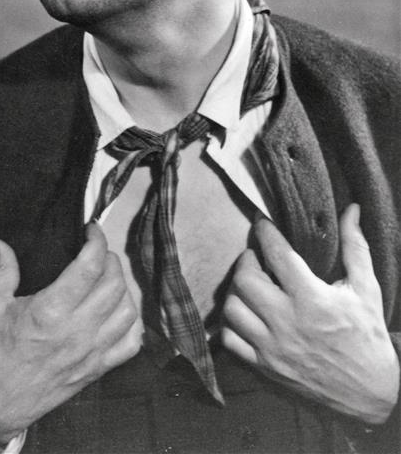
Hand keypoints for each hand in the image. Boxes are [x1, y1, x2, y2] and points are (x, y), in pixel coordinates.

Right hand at [0, 222, 141, 442]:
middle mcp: (76, 330)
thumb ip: (3, 271)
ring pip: (127, 310)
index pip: (89, 266)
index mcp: (50, 311)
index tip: (91, 229)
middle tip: (98, 253)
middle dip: (110, 259)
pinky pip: (131, 344)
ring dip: (123, 287)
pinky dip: (132, 323)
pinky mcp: (97, 369)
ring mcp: (91, 352)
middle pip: (114, 284)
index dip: (96, 240)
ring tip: (109, 277)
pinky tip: (120, 310)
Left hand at [222, 204, 399, 423]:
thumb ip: (355, 246)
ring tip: (250, 285)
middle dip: (246, 260)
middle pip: (244, 279)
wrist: (372, 393)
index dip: (264, 231)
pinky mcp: (264, 367)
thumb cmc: (368, 337)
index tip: (261, 222)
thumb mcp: (366, 289)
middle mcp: (287, 322)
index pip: (276, 253)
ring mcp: (272, 346)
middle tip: (256, 257)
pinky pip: (230, 340)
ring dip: (236, 292)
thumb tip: (351, 210)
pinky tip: (246, 314)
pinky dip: (231, 324)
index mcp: (312, 299)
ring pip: (232, 308)